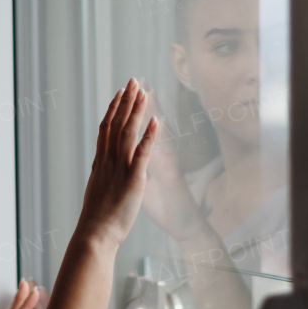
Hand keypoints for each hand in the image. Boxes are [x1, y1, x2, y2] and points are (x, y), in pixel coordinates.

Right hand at [75, 78, 158, 248]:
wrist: (95, 235)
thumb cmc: (97, 219)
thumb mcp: (97, 189)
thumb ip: (101, 174)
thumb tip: (98, 166)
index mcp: (100, 163)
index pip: (106, 128)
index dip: (113, 108)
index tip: (119, 92)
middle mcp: (108, 161)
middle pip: (117, 124)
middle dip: (126, 101)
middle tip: (132, 80)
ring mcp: (120, 168)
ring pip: (128, 133)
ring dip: (136, 110)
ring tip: (143, 91)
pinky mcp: (134, 179)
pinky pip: (142, 153)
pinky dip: (149, 136)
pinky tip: (155, 120)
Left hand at [140, 90, 209, 243]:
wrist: (184, 227)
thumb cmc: (168, 210)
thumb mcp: (148, 188)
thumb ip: (142, 172)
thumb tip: (133, 164)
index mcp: (148, 162)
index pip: (137, 133)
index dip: (130, 113)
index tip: (123, 94)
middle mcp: (159, 159)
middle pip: (148, 127)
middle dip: (140, 103)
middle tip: (137, 81)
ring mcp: (167, 166)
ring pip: (158, 133)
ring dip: (153, 111)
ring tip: (148, 91)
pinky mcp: (173, 178)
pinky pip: (165, 155)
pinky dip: (160, 138)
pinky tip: (158, 122)